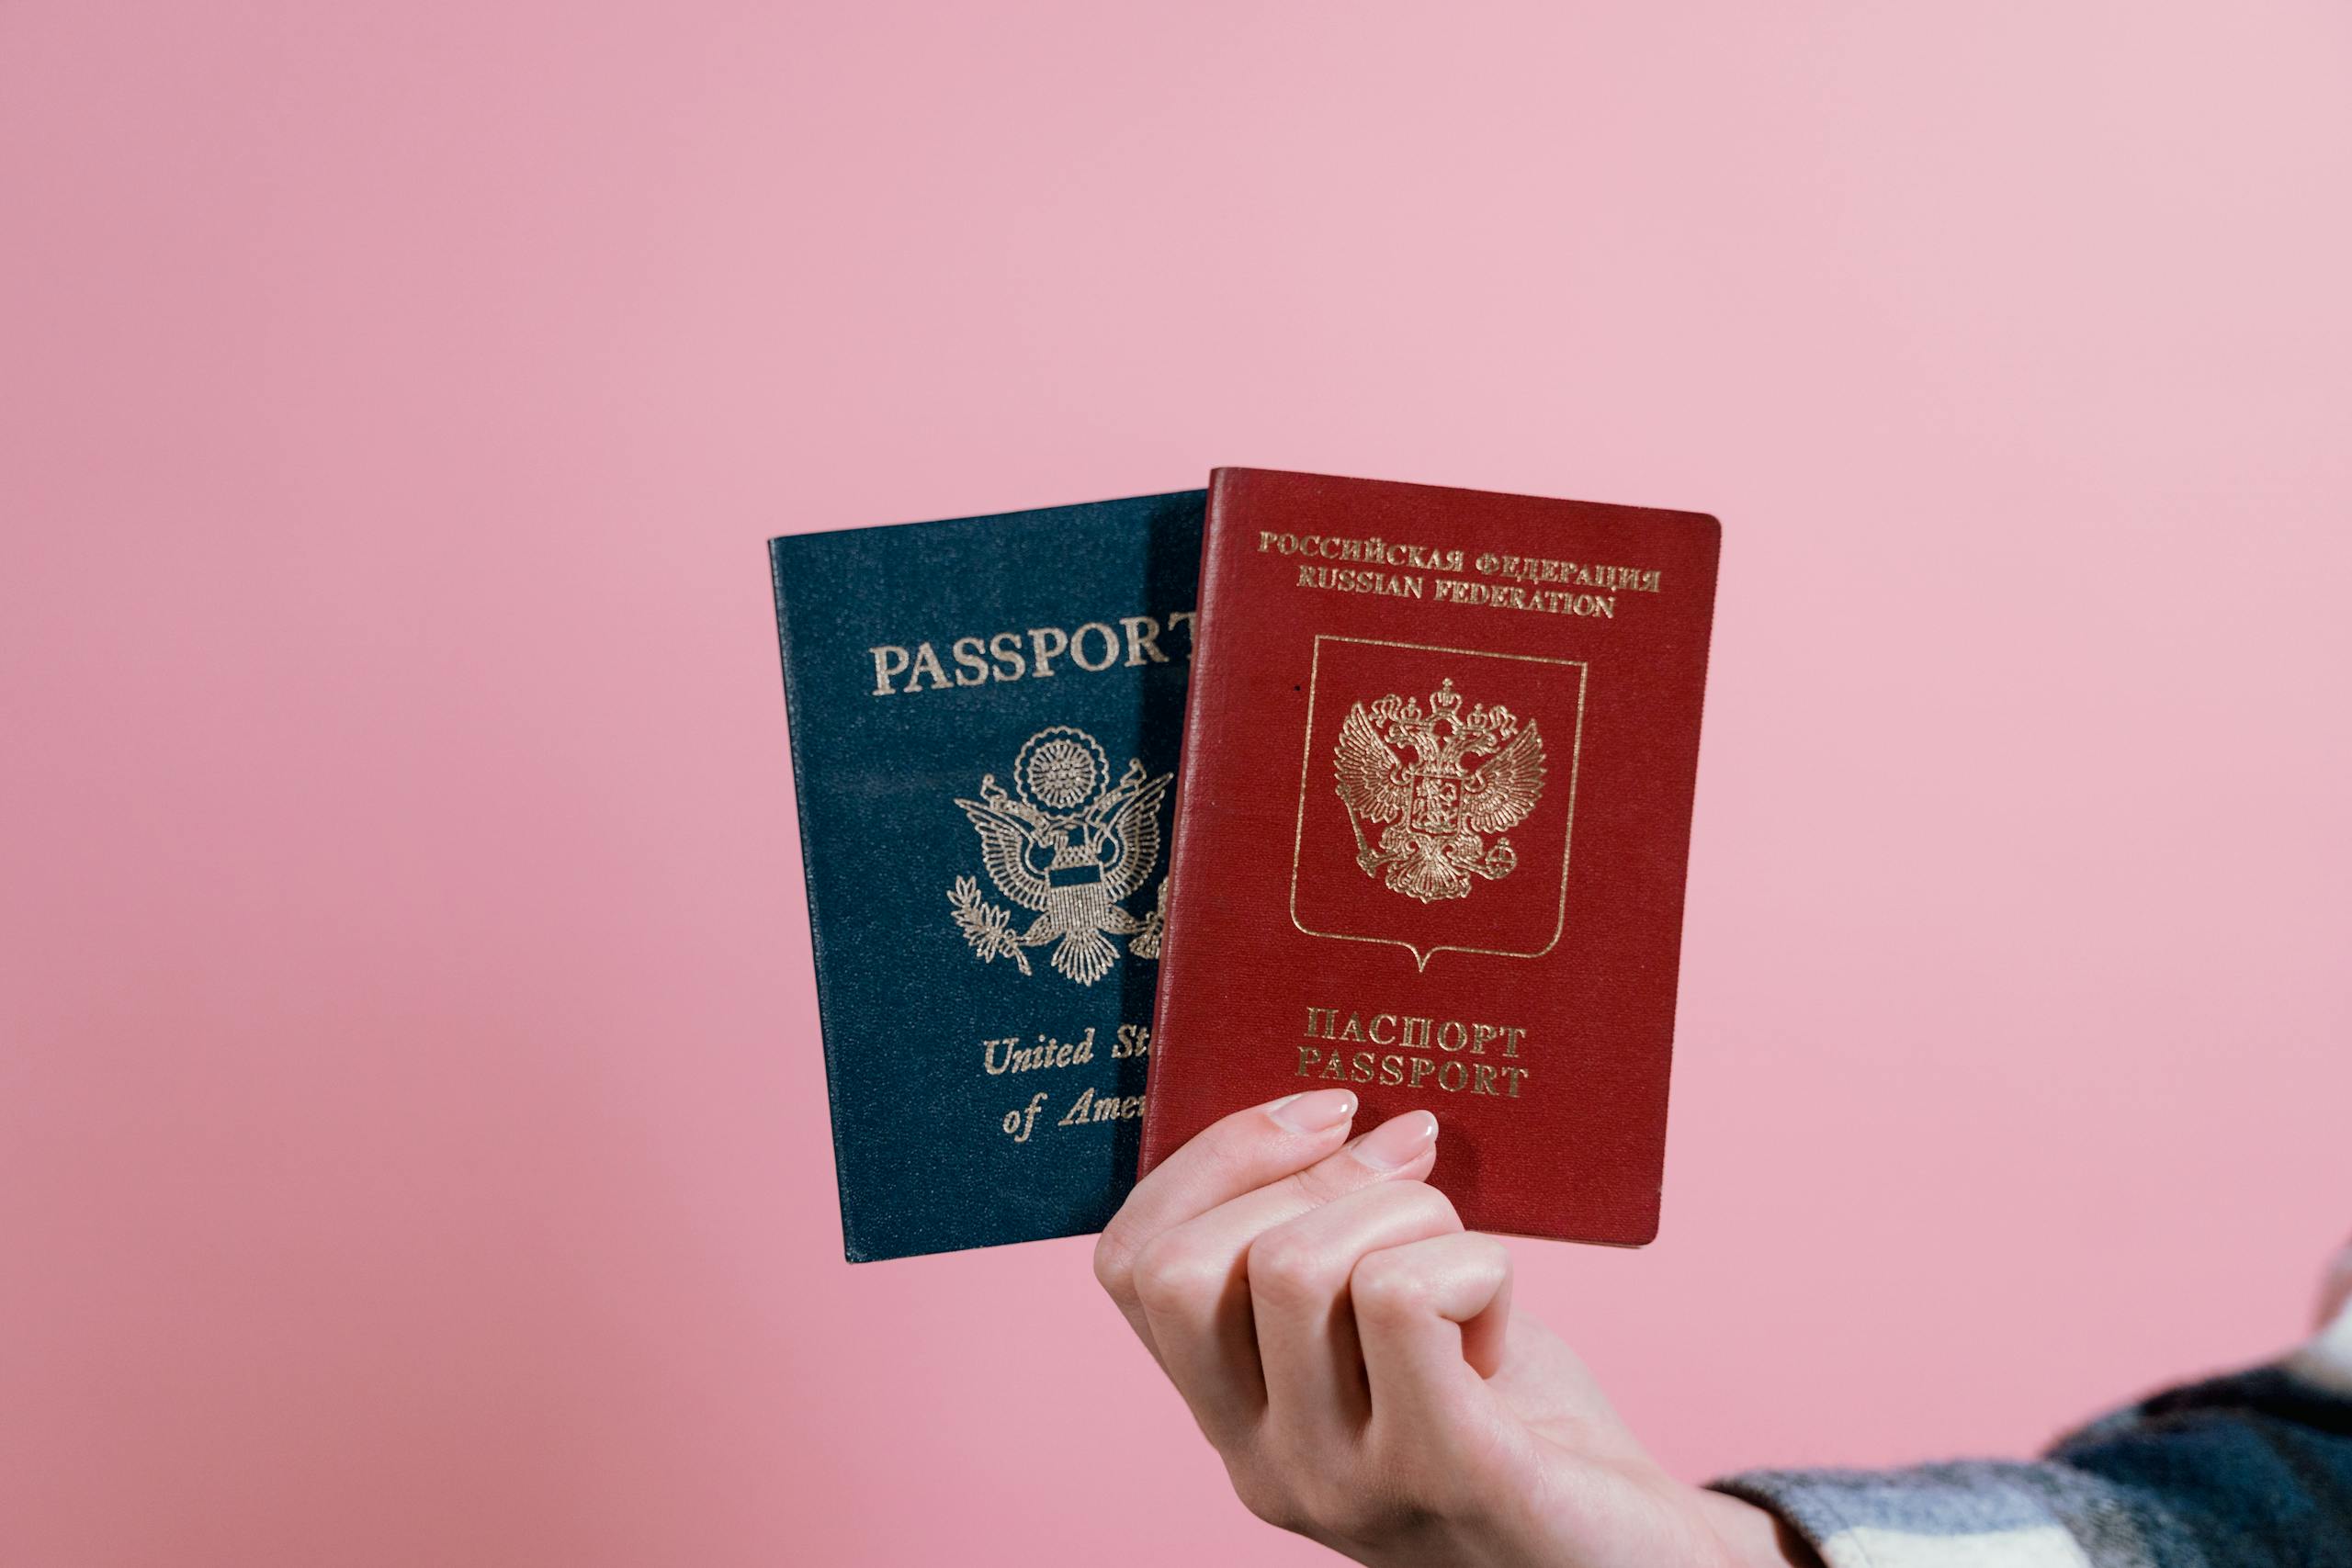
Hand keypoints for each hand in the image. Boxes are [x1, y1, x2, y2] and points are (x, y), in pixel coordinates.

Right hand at [1094, 1091, 1812, 1567]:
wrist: (1637, 1554)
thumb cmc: (1514, 1415)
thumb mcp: (1393, 1325)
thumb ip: (1333, 1238)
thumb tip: (1330, 1107)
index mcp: (1235, 1416)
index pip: (1130, 1266)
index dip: (1212, 1160)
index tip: (1325, 1113)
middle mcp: (1265, 1465)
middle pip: (1191, 1267)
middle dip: (1311, 1181)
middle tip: (1414, 1181)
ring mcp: (1346, 1482)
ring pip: (1295, 1266)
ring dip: (1406, 1213)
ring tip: (1466, 1264)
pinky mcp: (1448, 1475)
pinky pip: (1401, 1300)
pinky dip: (1469, 1262)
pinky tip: (1500, 1312)